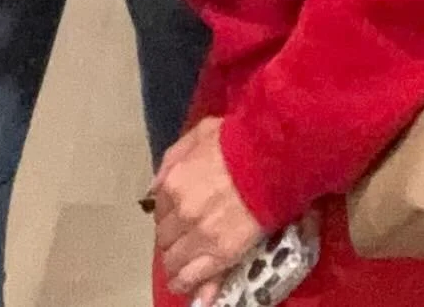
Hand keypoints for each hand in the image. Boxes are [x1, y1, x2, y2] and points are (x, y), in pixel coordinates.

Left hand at [153, 117, 265, 299]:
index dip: (168, 216)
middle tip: (181, 243)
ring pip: (175, 261)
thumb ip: (171, 160)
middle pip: (165, 238)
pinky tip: (186, 287)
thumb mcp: (197, 135)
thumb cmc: (236, 141)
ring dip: (175, 266)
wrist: (269, 158)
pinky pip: (195, 277)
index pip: (159, 211)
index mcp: (173, 183)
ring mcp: (200, 236)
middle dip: (171, 241)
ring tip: (180, 271)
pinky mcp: (221, 255)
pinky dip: (188, 284)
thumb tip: (153, 187)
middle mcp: (181, 213)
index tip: (176, 219)